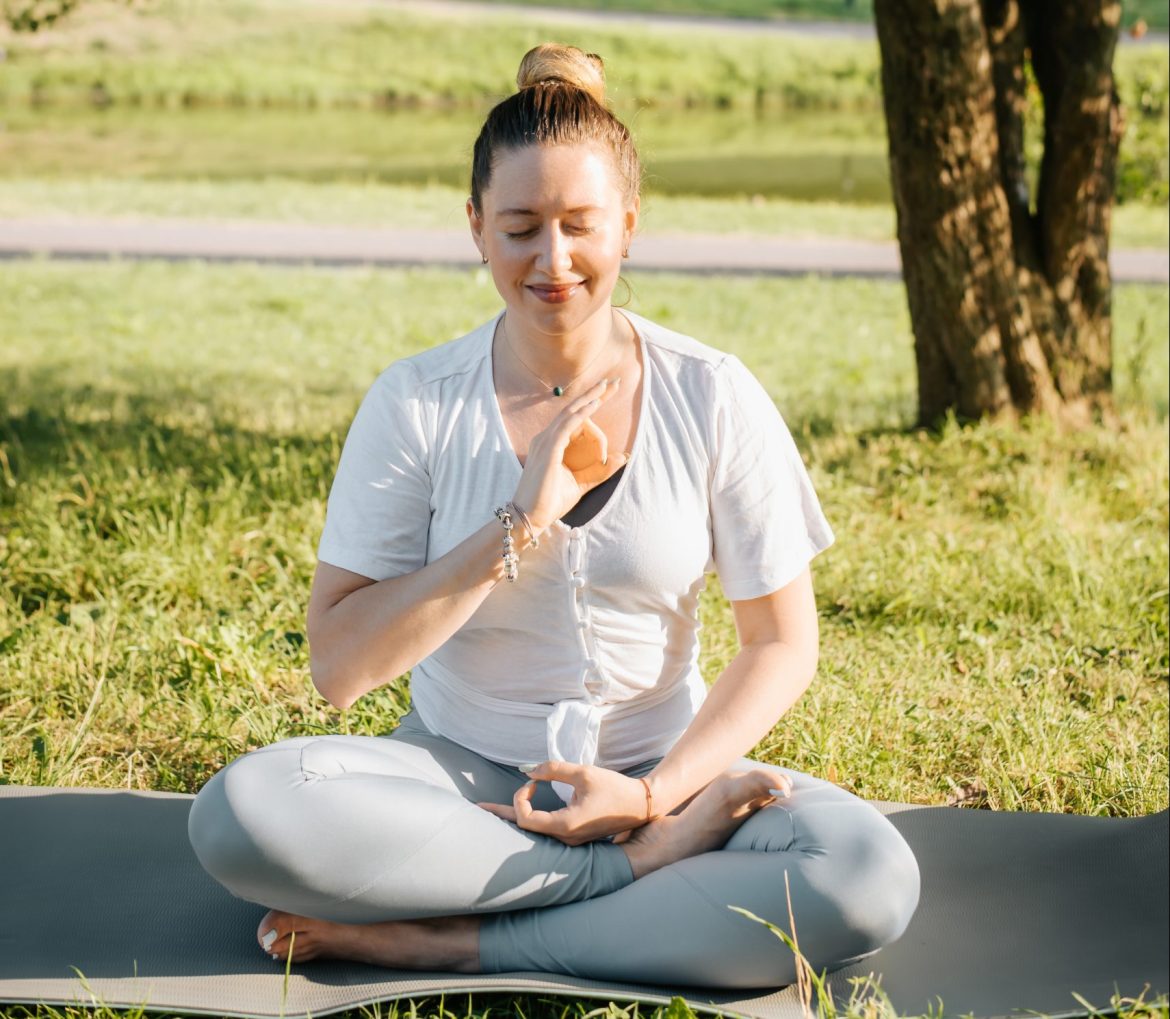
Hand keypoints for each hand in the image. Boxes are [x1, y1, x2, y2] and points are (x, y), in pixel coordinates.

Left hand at [477, 761, 648, 845]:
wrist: (640, 805)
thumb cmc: (614, 788)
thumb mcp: (583, 773)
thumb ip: (553, 770)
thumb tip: (528, 771)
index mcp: (565, 826)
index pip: (526, 818)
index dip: (521, 798)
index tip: (532, 781)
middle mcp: (564, 838)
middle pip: (523, 828)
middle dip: (501, 816)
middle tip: (476, 810)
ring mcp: (570, 840)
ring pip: (535, 830)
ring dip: (515, 817)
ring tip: (491, 812)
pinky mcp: (574, 836)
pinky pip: (546, 829)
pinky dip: (530, 819)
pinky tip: (519, 814)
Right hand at [512, 379, 628, 532]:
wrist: (530, 517)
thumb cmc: (550, 501)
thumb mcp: (580, 484)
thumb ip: (600, 471)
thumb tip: (623, 457)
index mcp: (551, 443)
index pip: (573, 417)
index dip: (591, 402)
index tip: (608, 391)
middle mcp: (545, 438)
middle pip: (572, 409)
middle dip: (594, 394)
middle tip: (613, 381)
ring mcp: (545, 442)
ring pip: (570, 414)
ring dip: (589, 398)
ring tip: (606, 387)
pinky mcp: (548, 450)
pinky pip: (567, 426)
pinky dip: (581, 414)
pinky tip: (594, 405)